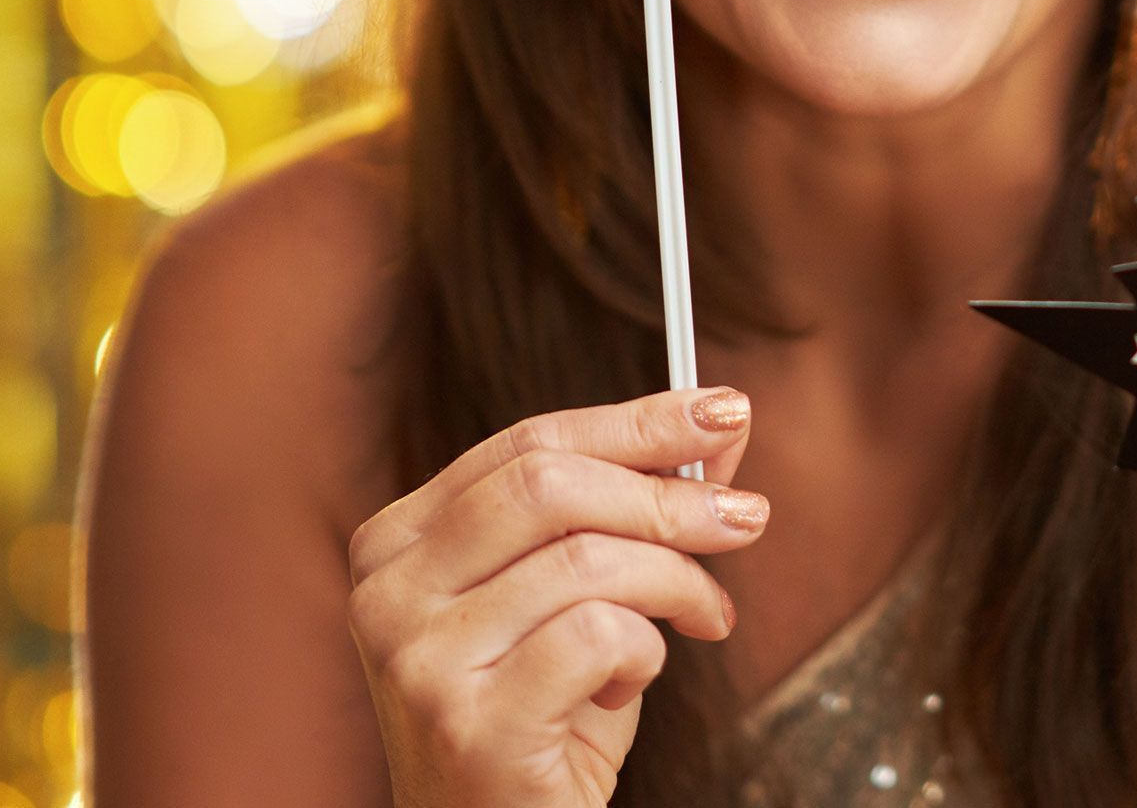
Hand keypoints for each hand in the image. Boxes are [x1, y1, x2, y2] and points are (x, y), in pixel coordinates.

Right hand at [346, 386, 764, 806]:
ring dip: (676, 581)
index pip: (529, 443)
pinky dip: (644, 651)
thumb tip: (718, 427)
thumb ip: (636, 505)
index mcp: (400, 540)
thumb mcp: (586, 592)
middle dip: (669, 494)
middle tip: (747, 517)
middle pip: (552, 485)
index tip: (723, 411)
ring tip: (707, 615)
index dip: (637, 422)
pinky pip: (595, 637)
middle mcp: (389, 591)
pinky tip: (633, 679)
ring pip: (586, 560)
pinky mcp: (467, 727)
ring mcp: (419, 660)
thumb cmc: (547, 717)